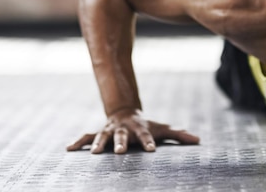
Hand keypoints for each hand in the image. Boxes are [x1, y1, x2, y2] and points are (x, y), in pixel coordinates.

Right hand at [66, 108, 199, 153]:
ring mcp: (109, 130)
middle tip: (118, 153)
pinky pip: (86, 136)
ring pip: (102, 136)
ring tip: (92, 154)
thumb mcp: (162, 128)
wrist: (126, 111)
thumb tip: (198, 140)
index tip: (152, 151)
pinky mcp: (98, 132)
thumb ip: (179, 134)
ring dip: (98, 144)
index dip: (149, 142)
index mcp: (140, 128)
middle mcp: (123, 129)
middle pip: (122, 136)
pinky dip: (77, 142)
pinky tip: (68, 149)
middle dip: (120, 144)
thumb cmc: (146, 125)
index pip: (146, 136)